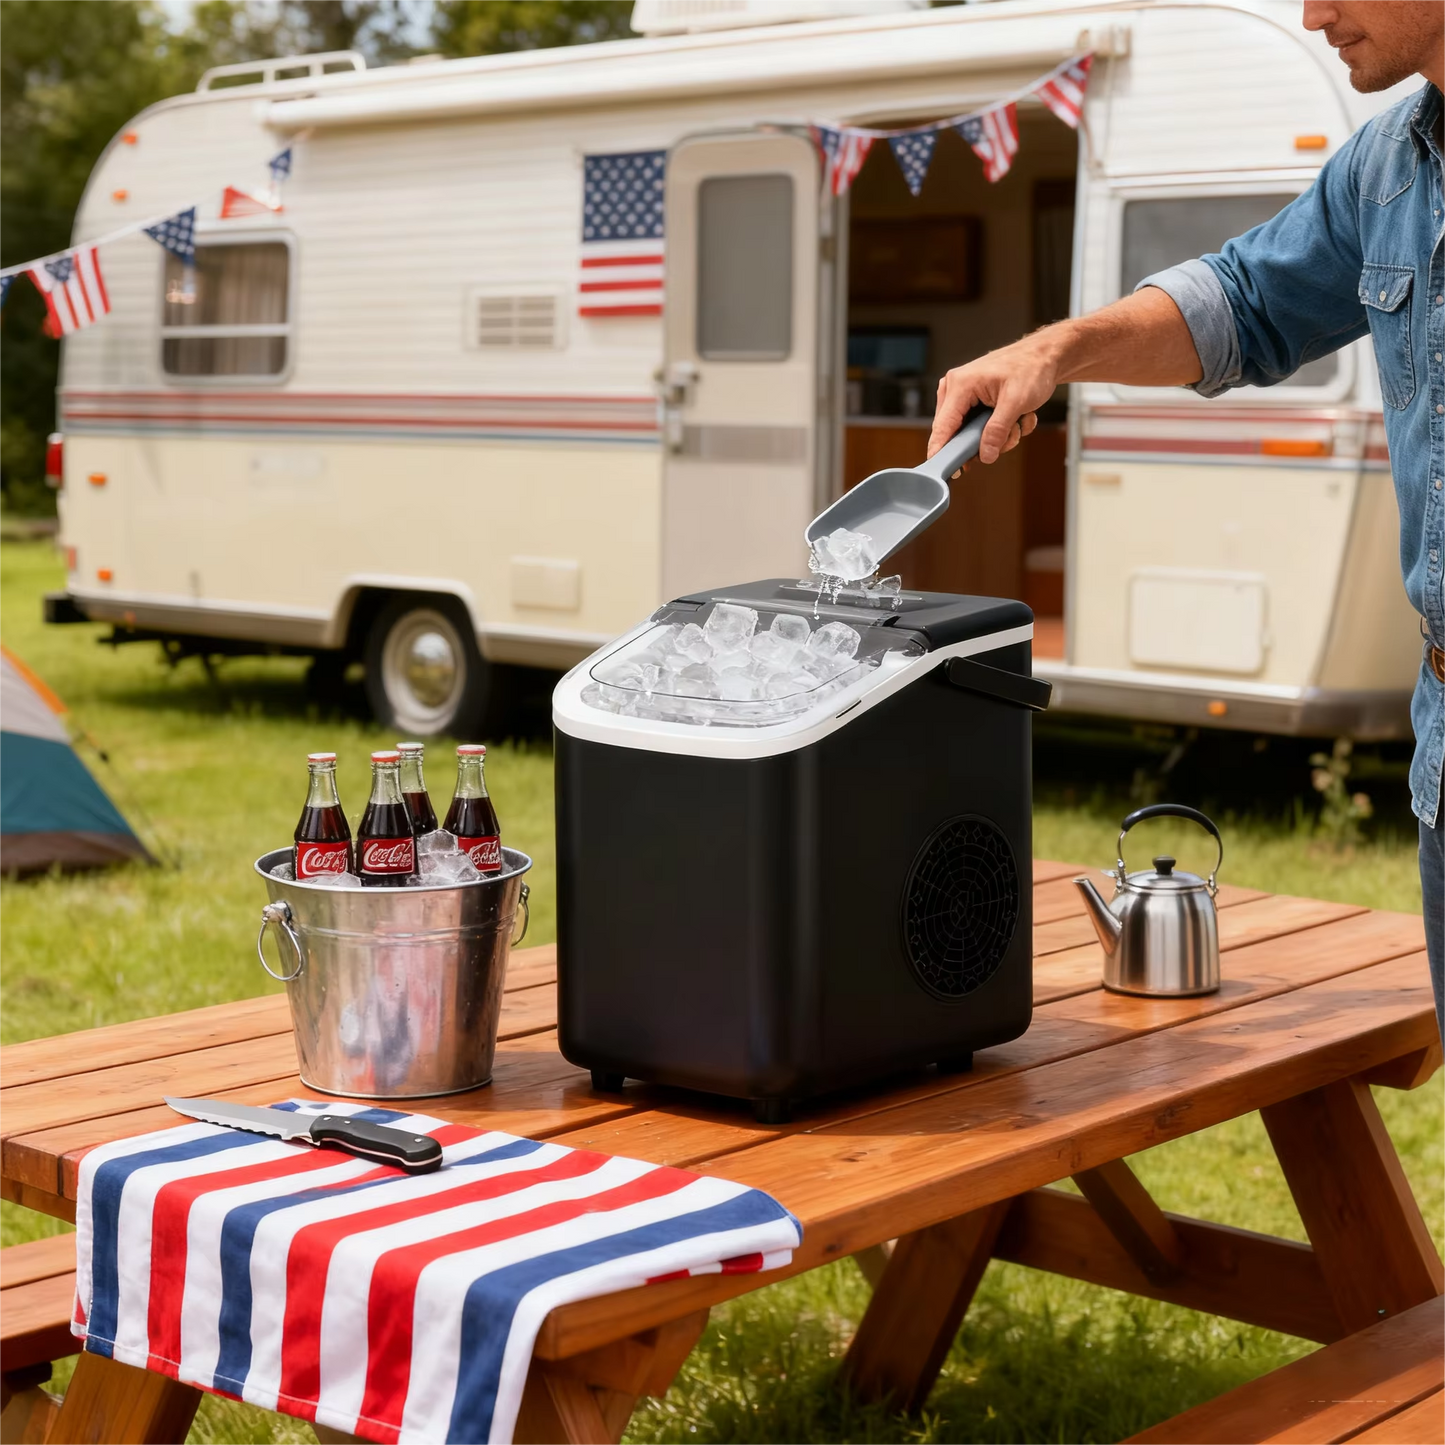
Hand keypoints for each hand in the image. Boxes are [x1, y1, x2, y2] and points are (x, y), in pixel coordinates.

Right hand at [928, 332, 1060, 468]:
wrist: (1045, 357)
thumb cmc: (1031, 368)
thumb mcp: (1016, 402)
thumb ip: (998, 430)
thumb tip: (985, 455)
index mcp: (959, 385)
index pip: (943, 426)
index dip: (941, 451)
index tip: (944, 471)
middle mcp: (956, 389)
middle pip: (958, 433)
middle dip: (986, 441)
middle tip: (1010, 434)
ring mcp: (964, 396)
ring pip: (973, 434)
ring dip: (1000, 435)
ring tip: (1018, 421)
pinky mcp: (973, 402)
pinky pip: (982, 428)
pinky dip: (1003, 428)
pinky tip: (1018, 416)